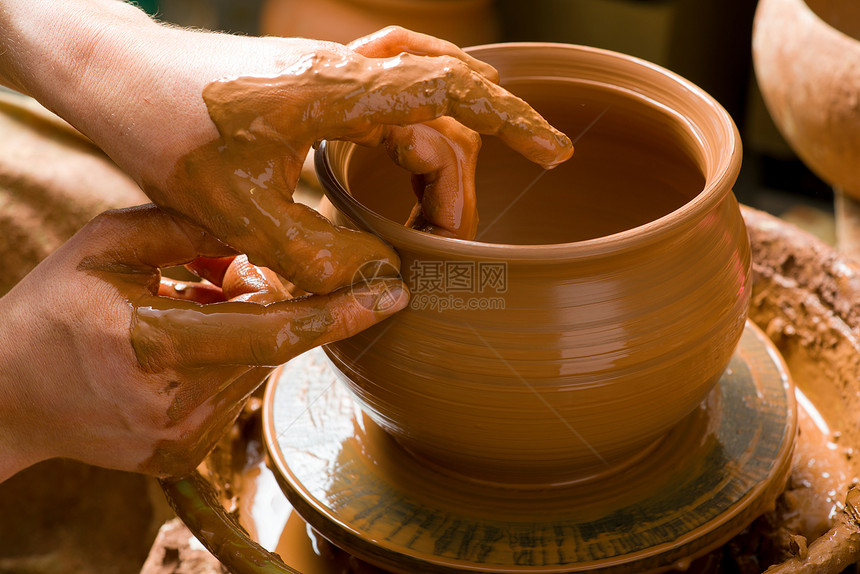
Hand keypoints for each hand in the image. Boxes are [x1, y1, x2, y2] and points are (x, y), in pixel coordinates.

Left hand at [0, 2, 572, 290]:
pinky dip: (420, 120)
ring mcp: (332, 67)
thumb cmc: (166, 135)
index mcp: (332, 96)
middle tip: (454, 241)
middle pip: (442, 111)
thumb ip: (320, 257)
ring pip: (422, 96)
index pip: (448, 93)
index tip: (556, 152)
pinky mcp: (318, 76)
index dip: (511, 122)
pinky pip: (392, 87)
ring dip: (444, 148)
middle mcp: (343, 70)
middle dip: (462, 179)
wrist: (115, 77)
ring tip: (441, 211)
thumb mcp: (241, 215)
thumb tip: (386, 283)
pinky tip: (415, 152)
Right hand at [0, 205, 406, 480]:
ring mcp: (181, 439)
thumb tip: (260, 240)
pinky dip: (231, 362)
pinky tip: (185, 344)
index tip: (392, 295)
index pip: (273, 331)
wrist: (7, 396)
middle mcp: (175, 403)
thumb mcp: (110, 246)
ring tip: (193, 307)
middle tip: (236, 276)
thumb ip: (189, 230)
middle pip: (271, 348)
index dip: (337, 312)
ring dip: (251, 332)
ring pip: (257, 371)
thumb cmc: (54, 309)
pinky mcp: (183, 457)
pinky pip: (237, 396)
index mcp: (153, 343)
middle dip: (279, 305)